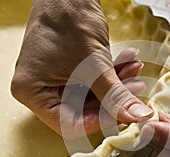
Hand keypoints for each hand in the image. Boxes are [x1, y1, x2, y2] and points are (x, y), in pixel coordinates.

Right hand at [11, 0, 152, 138]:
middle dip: (113, 99)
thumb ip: (116, 95)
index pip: (69, 123)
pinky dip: (111, 75)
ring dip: (116, 85)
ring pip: (91, 96)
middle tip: (135, 89)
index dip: (99, 121)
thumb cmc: (68, 20)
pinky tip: (128, 63)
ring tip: (134, 71)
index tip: (124, 114)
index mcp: (33, 92)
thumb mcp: (94, 65)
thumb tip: (136, 117)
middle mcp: (40, 90)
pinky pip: (91, 82)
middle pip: (82, 110)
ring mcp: (54, 81)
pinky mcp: (68, 72)